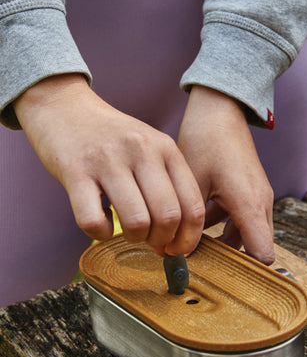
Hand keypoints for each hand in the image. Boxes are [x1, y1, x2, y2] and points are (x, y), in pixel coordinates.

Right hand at [13, 75, 204, 255]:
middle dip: (162, 241)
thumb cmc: (111, 137)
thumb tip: (177, 239)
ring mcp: (108, 160)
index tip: (178, 249)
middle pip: (168, 217)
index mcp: (165, 148)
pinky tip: (100, 221)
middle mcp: (141, 151)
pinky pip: (93, 221)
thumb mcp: (149, 147)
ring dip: (134, 239)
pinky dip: (100, 233)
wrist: (64, 106)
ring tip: (126, 231)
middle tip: (150, 241)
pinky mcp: (75, 171)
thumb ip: (167, 185)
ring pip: (136, 222)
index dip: (189, 238)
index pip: (193, 205)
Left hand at [177, 86, 274, 264]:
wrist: (219, 108)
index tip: (224, 286)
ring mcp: (257, 196)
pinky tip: (196, 224)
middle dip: (231, 261)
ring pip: (246, 234)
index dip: (248, 274)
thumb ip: (186, 219)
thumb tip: (171, 248)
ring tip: (194, 249)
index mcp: (250, 205)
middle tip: (200, 270)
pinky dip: (223, 226)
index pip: (263, 254)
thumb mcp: (191, 183)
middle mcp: (260, 203)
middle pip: (255, 248)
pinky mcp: (250, 189)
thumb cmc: (206, 139)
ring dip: (225, 243)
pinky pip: (241, 218)